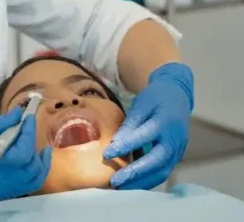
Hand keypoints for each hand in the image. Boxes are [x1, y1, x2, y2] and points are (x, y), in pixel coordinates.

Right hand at [0, 107, 51, 220]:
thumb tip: (18, 114)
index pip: (23, 149)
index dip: (29, 131)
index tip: (28, 116)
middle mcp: (5, 179)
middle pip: (32, 165)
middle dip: (33, 143)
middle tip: (26, 127)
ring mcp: (6, 189)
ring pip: (34, 178)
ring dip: (40, 162)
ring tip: (38, 146)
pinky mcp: (4, 193)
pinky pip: (27, 185)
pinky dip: (34, 173)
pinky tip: (31, 161)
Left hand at [103, 62, 193, 189]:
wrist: (178, 97)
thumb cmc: (155, 99)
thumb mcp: (141, 105)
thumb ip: (130, 124)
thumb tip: (114, 143)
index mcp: (164, 122)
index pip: (143, 137)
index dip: (125, 146)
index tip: (106, 154)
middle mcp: (174, 139)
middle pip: (156, 161)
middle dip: (135, 173)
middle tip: (115, 181)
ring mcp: (178, 150)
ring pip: (162, 171)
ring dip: (141, 182)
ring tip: (121, 188)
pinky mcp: (176, 157)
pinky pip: (163, 172)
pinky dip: (148, 180)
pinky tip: (132, 185)